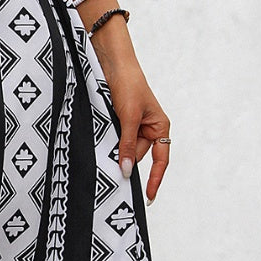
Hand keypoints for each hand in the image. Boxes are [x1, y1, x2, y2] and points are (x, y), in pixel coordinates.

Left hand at [98, 57, 170, 203]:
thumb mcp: (129, 117)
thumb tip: (126, 171)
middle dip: (124, 157)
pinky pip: (113, 139)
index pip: (160, 161)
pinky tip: (100, 135)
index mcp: (160, 127)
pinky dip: (107, 141)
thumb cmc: (128, 85)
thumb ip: (127, 144)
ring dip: (113, 148)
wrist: (111, 62)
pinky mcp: (118, 122)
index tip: (148, 198)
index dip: (154, 180)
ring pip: (122, 149)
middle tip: (110, 156)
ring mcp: (132, 126)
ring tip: (105, 134)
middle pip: (136, 156)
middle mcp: (148, 129)